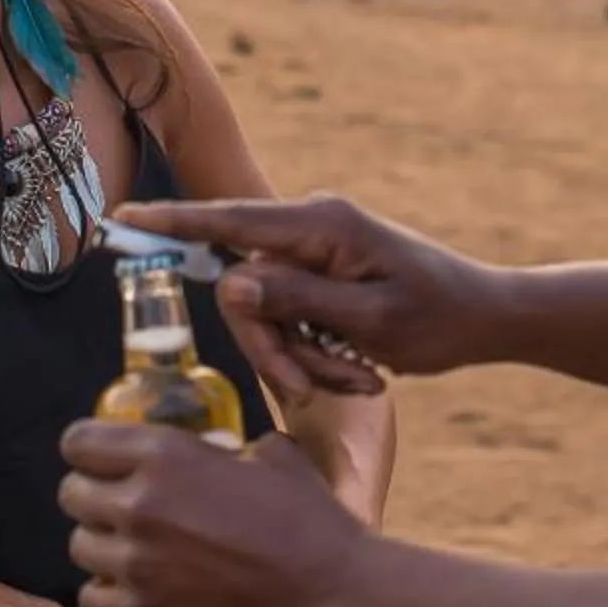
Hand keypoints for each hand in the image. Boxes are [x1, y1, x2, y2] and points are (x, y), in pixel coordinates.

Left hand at [58, 422, 374, 606]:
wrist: (333, 592)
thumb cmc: (310, 518)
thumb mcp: (271, 454)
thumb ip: (224, 448)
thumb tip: (212, 450)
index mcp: (166, 454)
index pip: (80, 442)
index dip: (89, 448)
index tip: (103, 459)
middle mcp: (139, 504)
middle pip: (71, 494)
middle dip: (93, 494)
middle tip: (121, 504)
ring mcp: (137, 564)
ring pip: (79, 547)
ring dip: (101, 544)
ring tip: (132, 548)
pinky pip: (93, 599)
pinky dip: (108, 593)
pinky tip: (135, 588)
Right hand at [113, 193, 498, 402]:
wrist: (486, 318)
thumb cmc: (439, 318)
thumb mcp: (369, 322)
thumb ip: (297, 301)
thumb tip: (232, 282)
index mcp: (321, 225)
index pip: (229, 220)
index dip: (171, 223)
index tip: (121, 221)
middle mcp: (311, 229)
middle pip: (246, 292)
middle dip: (276, 348)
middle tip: (313, 387)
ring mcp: (315, 252)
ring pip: (269, 316)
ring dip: (306, 359)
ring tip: (360, 379)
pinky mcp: (321, 276)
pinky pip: (292, 321)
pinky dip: (319, 355)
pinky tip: (362, 370)